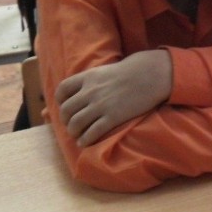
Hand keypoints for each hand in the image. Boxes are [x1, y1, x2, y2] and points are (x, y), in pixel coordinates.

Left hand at [55, 50, 172, 147]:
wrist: (152, 74)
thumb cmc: (131, 71)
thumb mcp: (105, 70)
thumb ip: (91, 80)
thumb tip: (80, 91)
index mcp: (88, 77)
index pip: (62, 90)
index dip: (60, 102)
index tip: (67, 106)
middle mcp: (91, 91)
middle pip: (66, 111)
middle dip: (66, 121)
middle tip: (73, 125)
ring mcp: (101, 105)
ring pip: (75, 124)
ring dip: (74, 132)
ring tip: (78, 135)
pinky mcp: (113, 117)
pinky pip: (92, 133)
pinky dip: (85, 140)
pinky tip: (85, 141)